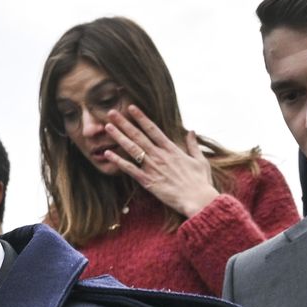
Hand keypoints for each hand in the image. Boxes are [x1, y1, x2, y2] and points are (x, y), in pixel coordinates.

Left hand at [99, 106, 219, 218]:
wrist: (198, 199)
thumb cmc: (200, 182)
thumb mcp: (200, 160)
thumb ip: (193, 145)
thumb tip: (191, 131)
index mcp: (171, 149)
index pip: (153, 129)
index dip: (141, 117)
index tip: (131, 107)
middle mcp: (160, 155)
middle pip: (138, 135)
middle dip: (124, 123)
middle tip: (112, 112)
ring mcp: (153, 168)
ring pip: (132, 149)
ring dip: (119, 137)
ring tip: (107, 127)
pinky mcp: (148, 182)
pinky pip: (130, 170)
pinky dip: (118, 161)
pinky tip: (107, 154)